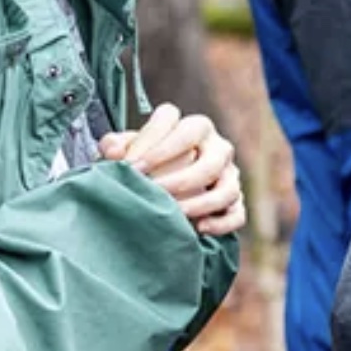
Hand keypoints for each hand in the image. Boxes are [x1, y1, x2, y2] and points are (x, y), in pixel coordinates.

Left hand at [99, 103, 246, 236]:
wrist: (163, 188)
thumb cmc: (145, 164)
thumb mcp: (129, 150)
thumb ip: (116, 146)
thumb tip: (113, 152)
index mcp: (192, 126)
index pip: (179, 122)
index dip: (151, 140)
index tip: (130, 165)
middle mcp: (216, 146)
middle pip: (211, 159)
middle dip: (180, 179)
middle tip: (153, 192)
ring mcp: (229, 175)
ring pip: (228, 189)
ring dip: (201, 203)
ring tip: (174, 214)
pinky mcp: (234, 201)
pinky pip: (237, 213)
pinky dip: (221, 223)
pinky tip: (199, 228)